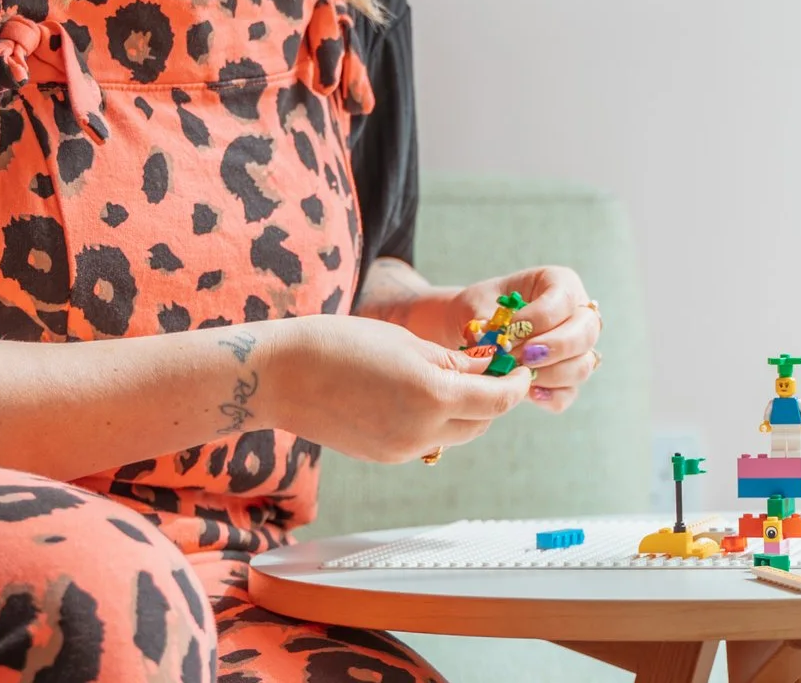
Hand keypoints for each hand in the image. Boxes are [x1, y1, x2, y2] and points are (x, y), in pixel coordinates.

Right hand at [252, 315, 528, 463]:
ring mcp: (402, 450)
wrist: (281, 375)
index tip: (519, 368)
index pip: (499, 399)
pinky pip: (426, 443)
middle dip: (491, 398)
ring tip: (446, 380)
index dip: (516, 383)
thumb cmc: (341, 344)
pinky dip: (434, 423)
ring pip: (455, 436)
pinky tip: (414, 398)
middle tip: (487, 369)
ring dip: (463, 413)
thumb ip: (456, 362)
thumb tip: (491, 368)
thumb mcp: (409, 343)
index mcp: (433, 395)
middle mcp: (422, 431)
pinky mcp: (384, 458)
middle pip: (481, 422)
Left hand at [446, 266, 602, 413]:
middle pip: (587, 332)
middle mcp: (578, 315)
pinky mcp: (567, 378)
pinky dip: (549, 396)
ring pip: (582, 365)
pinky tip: (527, 392)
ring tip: (517, 374)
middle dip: (554, 347)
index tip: (509, 331)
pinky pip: (569, 393)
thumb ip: (486, 319)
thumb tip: (491, 341)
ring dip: (549, 374)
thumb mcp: (477, 303)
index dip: (539, 318)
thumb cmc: (482, 308)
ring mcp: (577, 349)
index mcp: (561, 284)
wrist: (476, 330)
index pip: (564, 299)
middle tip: (521, 356)